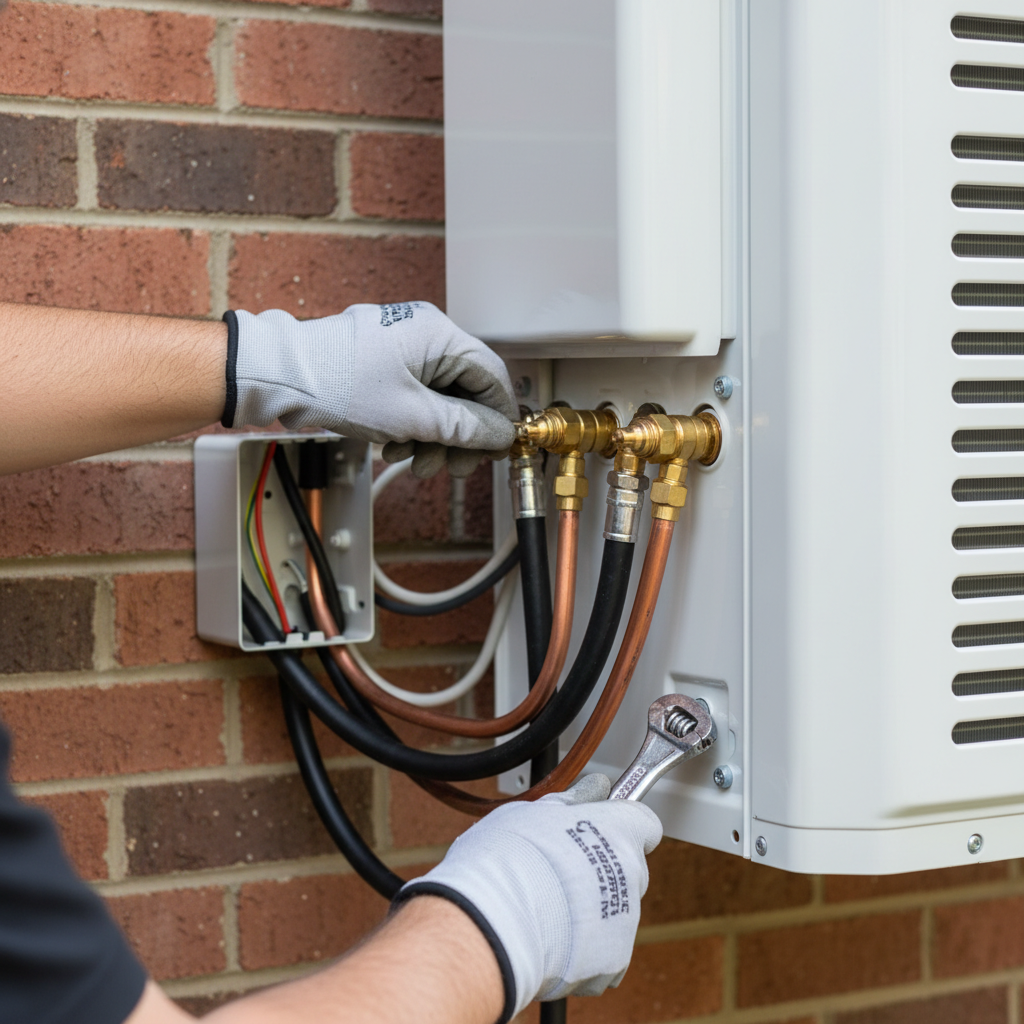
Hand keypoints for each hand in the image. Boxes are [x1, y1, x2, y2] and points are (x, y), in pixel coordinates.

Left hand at [227, 302, 517, 476]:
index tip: (498, 448)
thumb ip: (464, 426)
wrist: (279, 377)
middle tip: (452, 467)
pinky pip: (413, 395)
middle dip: (459, 436)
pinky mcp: (383, 362)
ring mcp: (402, 347)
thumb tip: (499, 433)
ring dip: (433, 436)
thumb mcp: (412, 416)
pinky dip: (411, 425)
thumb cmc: (338, 383)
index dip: (499, 418)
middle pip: (465, 391)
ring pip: (438, 398)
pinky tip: (394, 446)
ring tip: (413, 461)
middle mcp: (425, 334)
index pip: (491, 376)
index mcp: (439, 335)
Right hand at [395, 775, 662, 1021]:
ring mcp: (626, 920)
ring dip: (591, 909)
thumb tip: (595, 786)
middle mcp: (632, 874)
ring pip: (615, 910)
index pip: (644, 822)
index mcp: (619, 831)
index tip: (599, 829)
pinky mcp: (613, 960)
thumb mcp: (535, 812)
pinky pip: (604, 951)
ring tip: (547, 908)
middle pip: (630, 868)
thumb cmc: (510, 859)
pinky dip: (585, 949)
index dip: (621, 825)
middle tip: (563, 870)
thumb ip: (572, 800)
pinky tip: (551, 938)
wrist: (497, 923)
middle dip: (603, 868)